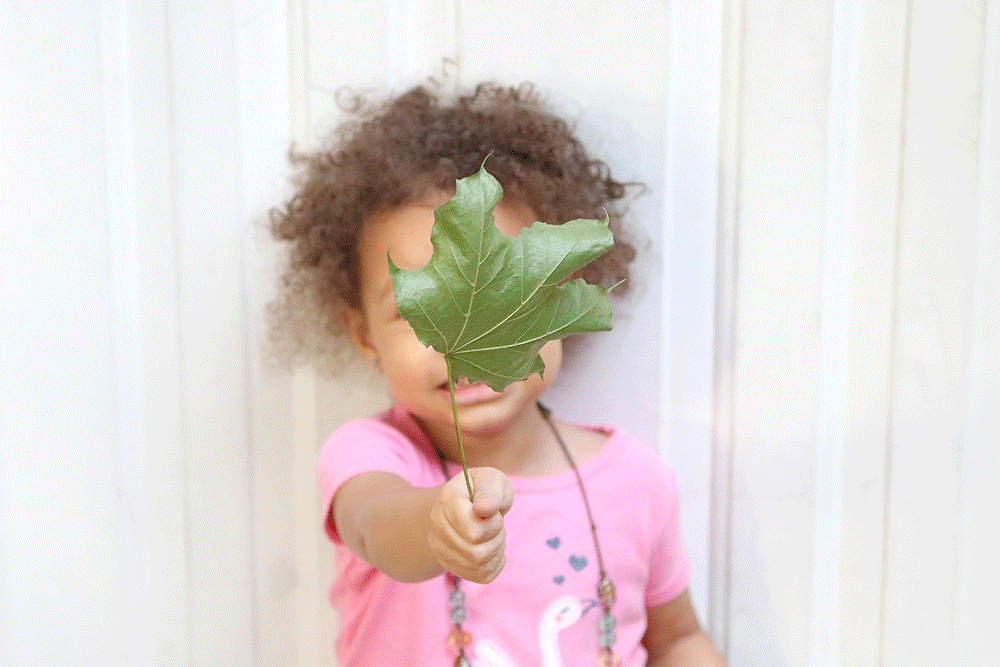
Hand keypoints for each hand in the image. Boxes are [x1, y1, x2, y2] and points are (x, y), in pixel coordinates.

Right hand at [428, 467, 513, 583]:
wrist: (462, 506)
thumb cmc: (481, 491)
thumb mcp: (490, 479)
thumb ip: (490, 490)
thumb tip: (483, 508)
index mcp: (446, 502)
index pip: (474, 532)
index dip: (494, 523)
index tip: (493, 511)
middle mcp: (436, 528)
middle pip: (477, 553)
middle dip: (497, 537)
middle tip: (496, 524)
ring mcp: (440, 550)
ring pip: (479, 566)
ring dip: (497, 550)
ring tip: (493, 534)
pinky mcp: (450, 566)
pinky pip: (482, 576)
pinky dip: (495, 563)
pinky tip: (490, 547)